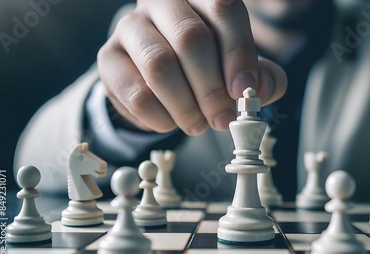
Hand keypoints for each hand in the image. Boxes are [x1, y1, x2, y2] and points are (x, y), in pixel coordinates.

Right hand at [97, 0, 286, 134]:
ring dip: (186, 106)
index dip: (238, 53)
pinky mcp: (108, 57)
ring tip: (200, 125)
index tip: (244, 91)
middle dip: (212, 88)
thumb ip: (261, 78)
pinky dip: (160, 117)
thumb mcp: (239, 70)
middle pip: (190, 38)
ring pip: (160, 66)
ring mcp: (131, 27)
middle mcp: (163, 2)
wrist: (158, 80)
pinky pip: (135, 92)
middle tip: (223, 119)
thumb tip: (258, 90)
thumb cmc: (206, 69)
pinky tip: (171, 122)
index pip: (223, 9)